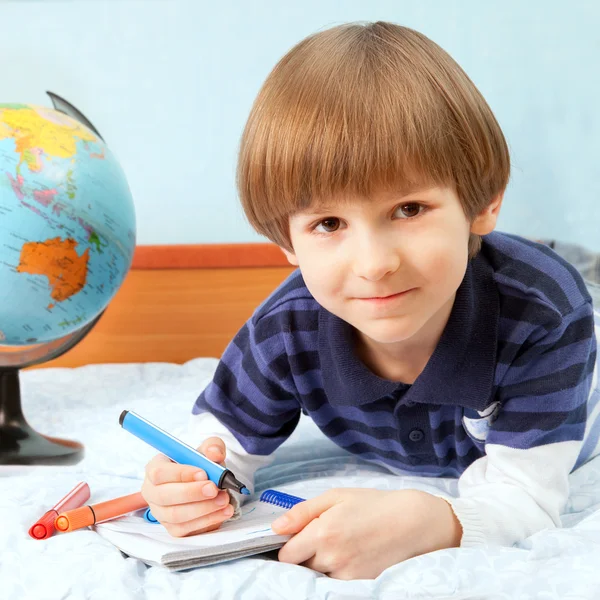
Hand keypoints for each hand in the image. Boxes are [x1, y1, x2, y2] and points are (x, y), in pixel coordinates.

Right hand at [140, 437, 234, 536]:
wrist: (207, 483)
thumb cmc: (201, 464)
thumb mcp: (208, 449)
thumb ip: (213, 447)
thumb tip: (214, 454)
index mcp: (155, 468)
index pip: (159, 472)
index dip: (181, 474)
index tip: (204, 474)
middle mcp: (153, 492)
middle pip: (165, 496)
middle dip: (193, 493)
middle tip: (214, 489)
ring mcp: (160, 513)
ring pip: (176, 515)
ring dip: (203, 509)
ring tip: (224, 500)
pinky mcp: (172, 528)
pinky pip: (186, 529)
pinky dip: (207, 521)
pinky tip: (223, 512)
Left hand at [271, 488, 461, 579]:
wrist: (412, 522)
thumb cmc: (372, 505)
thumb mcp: (335, 496)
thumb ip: (302, 512)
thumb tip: (276, 527)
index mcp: (323, 532)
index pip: (286, 555)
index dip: (288, 546)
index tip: (296, 538)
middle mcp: (332, 558)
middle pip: (300, 568)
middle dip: (305, 554)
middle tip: (322, 538)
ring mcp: (346, 575)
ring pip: (317, 576)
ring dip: (320, 565)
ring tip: (340, 545)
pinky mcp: (359, 585)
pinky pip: (335, 583)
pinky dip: (336, 573)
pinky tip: (350, 555)